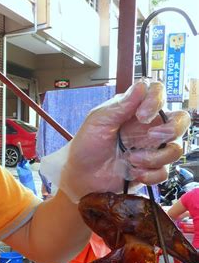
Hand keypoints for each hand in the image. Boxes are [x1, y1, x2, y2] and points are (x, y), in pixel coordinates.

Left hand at [40, 80, 189, 201]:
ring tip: (131, 159)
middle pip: (180, 120)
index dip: (156, 100)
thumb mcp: (98, 121)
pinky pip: (165, 171)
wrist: (81, 176)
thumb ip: (120, 105)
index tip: (142, 115)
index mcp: (135, 110)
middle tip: (151, 137)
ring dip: (154, 157)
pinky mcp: (150, 169)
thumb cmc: (86, 146)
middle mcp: (148, 128)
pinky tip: (134, 172)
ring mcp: (151, 149)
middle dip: (171, 129)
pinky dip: (150, 174)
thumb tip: (141, 86)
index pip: (159, 94)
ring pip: (175, 149)